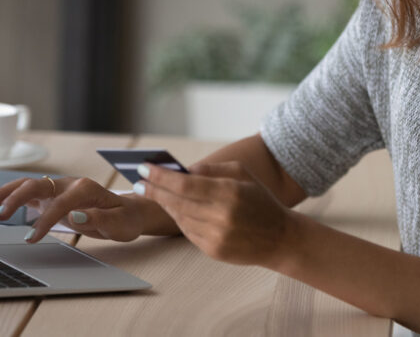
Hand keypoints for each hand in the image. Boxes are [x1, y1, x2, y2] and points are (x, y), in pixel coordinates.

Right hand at [0, 176, 145, 243]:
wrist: (128, 211)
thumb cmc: (125, 219)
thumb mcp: (120, 224)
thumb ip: (99, 220)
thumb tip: (75, 216)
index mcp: (86, 189)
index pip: (59, 203)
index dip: (44, 221)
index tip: (31, 238)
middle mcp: (69, 184)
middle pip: (37, 186)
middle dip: (16, 198)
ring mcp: (59, 188)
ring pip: (29, 185)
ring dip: (7, 193)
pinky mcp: (53, 196)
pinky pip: (29, 193)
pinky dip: (10, 195)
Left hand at [136, 161, 297, 268]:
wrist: (280, 238)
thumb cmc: (260, 200)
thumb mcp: (242, 174)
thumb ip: (212, 169)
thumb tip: (183, 169)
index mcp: (229, 193)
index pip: (184, 184)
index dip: (161, 177)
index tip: (144, 168)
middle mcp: (221, 216)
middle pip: (176, 202)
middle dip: (154, 190)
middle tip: (139, 182)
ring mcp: (216, 236)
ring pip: (179, 217)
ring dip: (165, 204)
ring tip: (154, 192)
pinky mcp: (213, 251)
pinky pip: (188, 232)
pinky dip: (179, 219)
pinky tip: (174, 209)